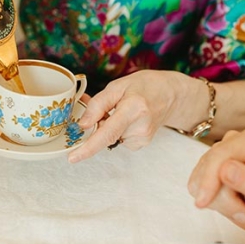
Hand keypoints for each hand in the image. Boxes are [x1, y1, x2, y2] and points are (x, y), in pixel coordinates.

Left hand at [68, 70, 186, 162]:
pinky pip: (119, 139)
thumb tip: (83, 125)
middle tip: (110, 106)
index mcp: (133, 108)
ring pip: (111, 137)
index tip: (73, 157)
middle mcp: (140, 127)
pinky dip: (118, 130)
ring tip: (124, 110)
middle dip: (99, 124)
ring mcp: (143, 138)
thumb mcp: (118, 86)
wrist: (171, 94)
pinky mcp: (142, 143)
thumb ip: (98, 104)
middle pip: (105, 135)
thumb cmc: (145, 86)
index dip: (88, 147)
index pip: (107, 133)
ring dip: (109, 126)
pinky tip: (129, 119)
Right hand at [187, 129, 244, 240]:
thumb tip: (226, 169)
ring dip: (218, 201)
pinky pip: (196, 185)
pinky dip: (212, 201)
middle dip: (221, 196)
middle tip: (244, 212)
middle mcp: (234, 142)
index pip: (220, 155)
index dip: (209, 178)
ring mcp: (219, 154)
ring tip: (242, 208)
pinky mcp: (208, 167)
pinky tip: (230, 203)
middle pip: (208, 167)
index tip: (203, 202)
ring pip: (199, 179)